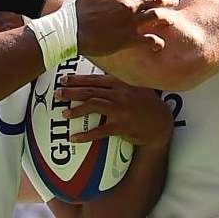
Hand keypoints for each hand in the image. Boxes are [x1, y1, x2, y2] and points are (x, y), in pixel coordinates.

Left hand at [57, 75, 174, 149]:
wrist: (161, 122)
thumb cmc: (146, 105)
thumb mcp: (134, 88)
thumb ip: (118, 84)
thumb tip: (99, 81)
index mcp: (121, 84)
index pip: (95, 80)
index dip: (78, 79)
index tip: (64, 79)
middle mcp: (119, 94)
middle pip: (90, 91)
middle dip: (71, 91)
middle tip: (57, 93)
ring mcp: (120, 110)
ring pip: (93, 105)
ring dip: (76, 109)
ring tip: (64, 113)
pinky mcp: (121, 126)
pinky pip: (99, 131)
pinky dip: (85, 135)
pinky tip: (74, 138)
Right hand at [75, 0, 168, 56]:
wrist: (69, 31)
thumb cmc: (73, 9)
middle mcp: (129, 5)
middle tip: (174, 0)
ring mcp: (130, 23)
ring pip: (158, 17)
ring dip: (167, 18)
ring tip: (171, 20)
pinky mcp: (128, 39)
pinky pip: (149, 40)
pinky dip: (157, 42)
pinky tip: (160, 45)